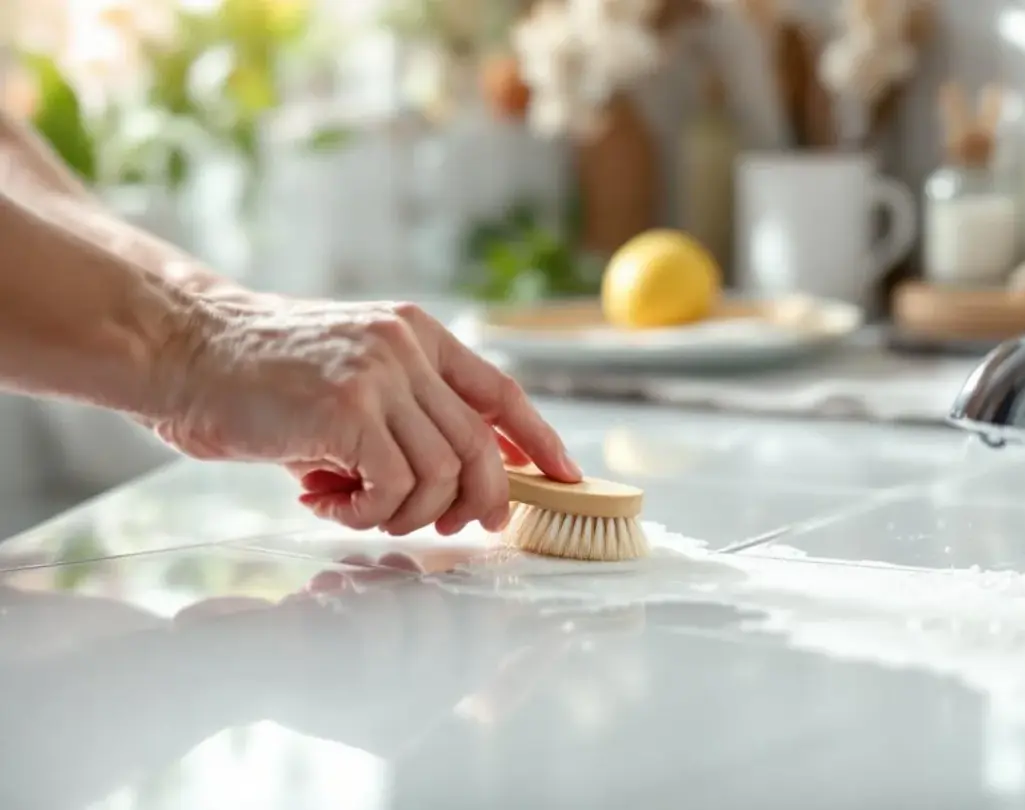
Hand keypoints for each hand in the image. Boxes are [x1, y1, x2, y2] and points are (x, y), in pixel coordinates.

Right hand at [155, 299, 581, 534]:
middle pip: (480, 447)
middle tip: (451, 528)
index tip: (566, 477)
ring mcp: (379, 377)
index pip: (500, 392)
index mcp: (417, 334)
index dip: (539, 441)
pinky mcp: (346, 411)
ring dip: (404, 513)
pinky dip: (367, 514)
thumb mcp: (353, 379)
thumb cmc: (262, 375)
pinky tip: (325, 500)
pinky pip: (393, 488)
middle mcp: (407, 349)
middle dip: (480, 502)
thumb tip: (468, 483)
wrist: (183, 348)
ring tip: (354, 506)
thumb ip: (409, 416)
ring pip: (440, 475)